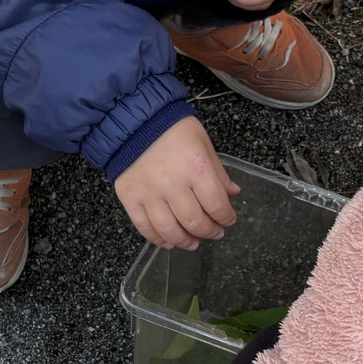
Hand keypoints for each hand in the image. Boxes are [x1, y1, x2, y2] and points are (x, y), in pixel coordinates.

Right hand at [114, 116, 238, 249]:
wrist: (136, 121)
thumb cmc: (173, 129)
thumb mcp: (204, 144)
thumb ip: (218, 173)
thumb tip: (233, 194)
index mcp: (196, 167)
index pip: (216, 205)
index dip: (226, 218)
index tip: (228, 220)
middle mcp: (172, 183)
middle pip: (194, 222)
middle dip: (209, 232)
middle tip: (214, 233)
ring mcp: (149, 192)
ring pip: (169, 230)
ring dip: (184, 241)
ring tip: (192, 243)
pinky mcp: (130, 197)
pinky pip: (144, 226)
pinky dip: (157, 239)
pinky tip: (168, 242)